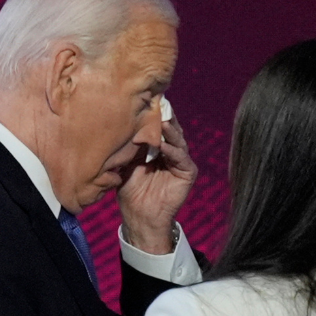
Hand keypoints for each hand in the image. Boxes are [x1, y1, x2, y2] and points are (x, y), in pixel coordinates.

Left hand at [117, 113, 196, 253]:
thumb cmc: (130, 190)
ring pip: (178, 140)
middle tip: (158, 104)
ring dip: (170, 131)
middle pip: (170, 129)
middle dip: (164, 117)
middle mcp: (170, 151)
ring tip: (162, 121)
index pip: (157, 127)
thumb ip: (132, 145)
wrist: (139, 215)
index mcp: (157, 147)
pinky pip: (181, 158)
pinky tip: (163, 145)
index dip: (153, 115)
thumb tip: (128, 123)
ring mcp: (180, 161)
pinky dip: (173, 150)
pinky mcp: (187, 173)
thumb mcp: (127, 162)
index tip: (147, 100)